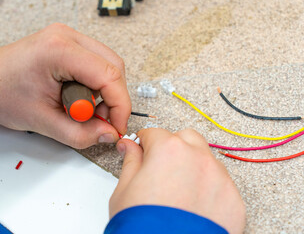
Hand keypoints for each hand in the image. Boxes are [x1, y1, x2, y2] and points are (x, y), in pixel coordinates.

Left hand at [0, 23, 130, 147]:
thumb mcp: (42, 122)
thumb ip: (80, 133)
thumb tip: (108, 133)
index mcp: (58, 50)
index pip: (109, 75)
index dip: (120, 105)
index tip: (116, 126)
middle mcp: (66, 36)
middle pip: (113, 67)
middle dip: (113, 99)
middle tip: (99, 121)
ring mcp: (67, 37)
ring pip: (107, 66)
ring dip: (103, 93)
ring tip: (82, 110)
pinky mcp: (67, 45)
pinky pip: (95, 64)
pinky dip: (94, 85)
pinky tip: (78, 98)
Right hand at [110, 128, 245, 233]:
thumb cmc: (142, 225)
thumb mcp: (125, 190)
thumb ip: (131, 161)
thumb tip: (129, 147)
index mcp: (168, 150)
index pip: (154, 133)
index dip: (144, 143)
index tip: (142, 150)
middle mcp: (197, 157)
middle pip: (186, 138)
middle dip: (173, 146)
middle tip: (162, 166)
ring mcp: (219, 177)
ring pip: (206, 159)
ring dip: (193, 166)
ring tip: (180, 190)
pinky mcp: (233, 199)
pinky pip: (221, 183)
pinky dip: (209, 188)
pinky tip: (195, 205)